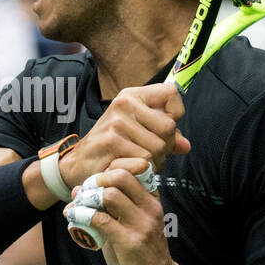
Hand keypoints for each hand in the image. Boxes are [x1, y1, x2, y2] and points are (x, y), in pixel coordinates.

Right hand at [57, 84, 189, 193]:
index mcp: (131, 96)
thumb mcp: (137, 133)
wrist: (78, 164)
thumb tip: (185, 146)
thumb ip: (164, 137)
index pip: (171, 93)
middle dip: (166, 147)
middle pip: (168, 127)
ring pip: (158, 148)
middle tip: (151, 155)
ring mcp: (116, 123)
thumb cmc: (112, 147)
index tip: (164, 128)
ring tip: (139, 163)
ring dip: (155, 162)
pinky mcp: (111, 142)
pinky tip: (131, 170)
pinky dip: (143, 171)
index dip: (176, 114)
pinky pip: (144, 161)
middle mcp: (123, 104)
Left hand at [63, 160, 198, 264]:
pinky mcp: (131, 243)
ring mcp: (142, 225)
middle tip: (83, 194)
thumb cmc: (142, 254)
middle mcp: (150, 208)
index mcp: (152, 200)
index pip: (131, 169)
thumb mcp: (132, 225)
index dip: (106, 172)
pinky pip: (101, 220)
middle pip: (120, 176)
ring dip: (87, 199)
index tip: (92, 185)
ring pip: (110, 195)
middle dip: (96, 181)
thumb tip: (77, 191)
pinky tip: (73, 219)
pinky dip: (82, 216)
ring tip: (76, 208)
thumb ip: (109, 209)